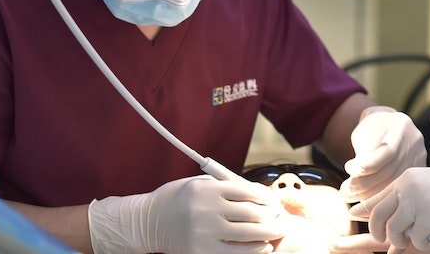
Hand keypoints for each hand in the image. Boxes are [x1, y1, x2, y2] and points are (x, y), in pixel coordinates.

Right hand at [88, 175, 285, 253]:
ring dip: (268, 234)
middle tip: (281, 218)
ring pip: (248, 235)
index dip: (266, 197)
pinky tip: (263, 247)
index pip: (248, 191)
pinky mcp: (201, 251)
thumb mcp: (200, 183)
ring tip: (277, 233)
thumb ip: (227, 187)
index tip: (274, 201)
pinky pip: (235, 253)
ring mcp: (204, 232)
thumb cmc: (178, 199)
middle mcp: (208, 209)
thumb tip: (259, 195)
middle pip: (252, 214)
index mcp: (208, 188)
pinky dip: (253, 251)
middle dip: (272, 217)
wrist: (148, 222)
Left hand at [340, 106, 426, 200]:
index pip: (387, 152)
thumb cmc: (369, 130)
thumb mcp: (363, 133)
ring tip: (348, 197)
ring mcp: (420, 156)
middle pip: (391, 170)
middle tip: (343, 191)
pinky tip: (362, 201)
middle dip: (364, 183)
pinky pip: (399, 187)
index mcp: (401, 126)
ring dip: (369, 194)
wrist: (386, 127)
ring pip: (394, 182)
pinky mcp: (419, 170)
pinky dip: (379, 196)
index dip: (368, 165)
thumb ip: (362, 153)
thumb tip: (355, 176)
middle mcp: (415, 141)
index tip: (348, 170)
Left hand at [348, 167, 429, 251]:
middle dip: (378, 233)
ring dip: (403, 241)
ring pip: (394, 232)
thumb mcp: (427, 188)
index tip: (352, 215)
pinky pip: (416, 240)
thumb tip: (388, 225)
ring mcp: (416, 202)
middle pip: (377, 216)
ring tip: (417, 238)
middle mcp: (406, 187)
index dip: (362, 209)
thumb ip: (406, 201)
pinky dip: (425, 243)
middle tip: (385, 242)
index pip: (376, 197)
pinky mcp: (428, 218)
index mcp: (405, 178)